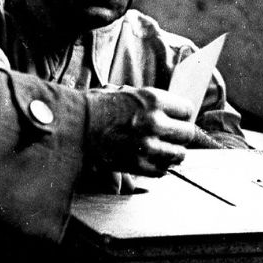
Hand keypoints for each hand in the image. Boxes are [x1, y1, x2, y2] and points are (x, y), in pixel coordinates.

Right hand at [83, 86, 204, 176]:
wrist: (74, 126)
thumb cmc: (98, 107)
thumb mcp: (127, 92)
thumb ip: (152, 101)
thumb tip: (174, 109)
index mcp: (153, 99)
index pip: (188, 109)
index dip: (183, 115)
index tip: (178, 119)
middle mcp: (155, 122)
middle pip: (188, 133)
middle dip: (180, 135)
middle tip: (171, 136)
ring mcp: (148, 145)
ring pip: (179, 154)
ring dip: (172, 153)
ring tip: (162, 150)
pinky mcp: (138, 165)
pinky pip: (162, 170)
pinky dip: (158, 167)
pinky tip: (149, 159)